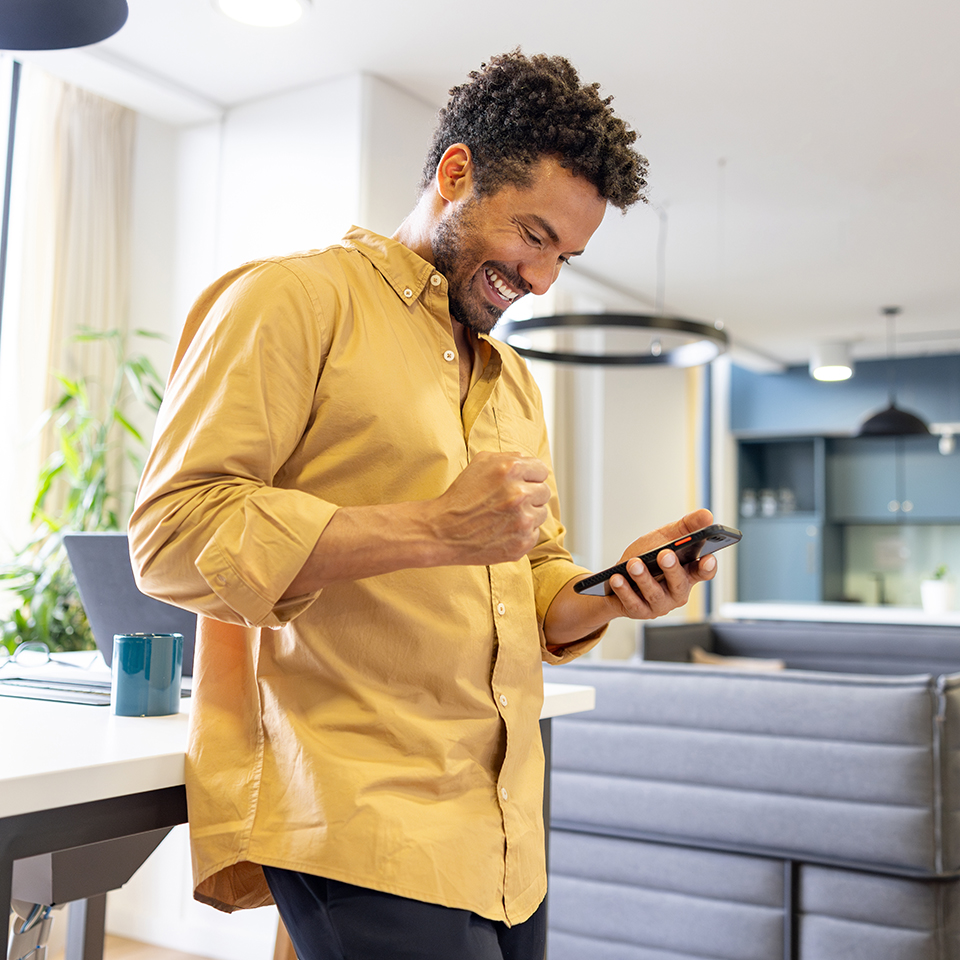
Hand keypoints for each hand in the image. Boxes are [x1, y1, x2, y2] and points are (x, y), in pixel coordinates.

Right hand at [429, 452, 550, 564]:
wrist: (443, 530)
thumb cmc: (460, 496)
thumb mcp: (480, 463)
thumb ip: (509, 457)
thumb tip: (529, 462)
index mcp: (511, 469)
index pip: (542, 470)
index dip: (531, 477)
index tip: (522, 483)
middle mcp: (519, 494)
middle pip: (544, 492)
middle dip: (530, 496)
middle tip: (510, 502)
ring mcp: (522, 521)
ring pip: (541, 514)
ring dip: (528, 514)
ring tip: (505, 516)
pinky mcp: (522, 543)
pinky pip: (534, 534)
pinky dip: (522, 533)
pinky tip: (503, 530)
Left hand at [604, 508, 716, 620]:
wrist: (618, 576)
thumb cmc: (647, 556)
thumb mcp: (665, 537)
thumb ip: (686, 527)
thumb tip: (707, 515)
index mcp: (687, 572)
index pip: (703, 572)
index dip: (708, 567)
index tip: (708, 558)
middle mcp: (677, 591)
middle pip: (679, 583)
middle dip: (672, 569)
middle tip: (665, 554)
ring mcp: (659, 604)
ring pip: (655, 594)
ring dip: (644, 578)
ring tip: (634, 564)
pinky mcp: (639, 610)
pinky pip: (633, 603)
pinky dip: (624, 590)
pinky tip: (617, 578)